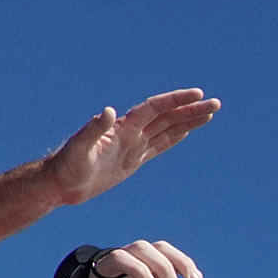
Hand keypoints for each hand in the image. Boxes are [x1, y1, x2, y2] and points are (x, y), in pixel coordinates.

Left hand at [47, 89, 221, 206]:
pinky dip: (174, 137)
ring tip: (210, 112)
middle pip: (166, 116)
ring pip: (166, 129)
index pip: (155, 108)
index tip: (197, 94)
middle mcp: (130, 133)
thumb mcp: (79, 149)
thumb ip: (93, 130)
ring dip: (188, 120)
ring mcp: (132, 146)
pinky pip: (159, 145)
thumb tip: (107, 111)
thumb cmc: (67, 166)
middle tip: (216, 103)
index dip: (175, 100)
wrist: (61, 183)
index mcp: (122, 127)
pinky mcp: (132, 160)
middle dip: (190, 109)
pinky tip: (187, 131)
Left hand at [60, 239, 203, 277]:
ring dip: (182, 264)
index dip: (138, 270)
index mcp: (104, 269)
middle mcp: (124, 260)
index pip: (121, 258)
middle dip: (162, 267)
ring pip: (164, 250)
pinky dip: (190, 273)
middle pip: (144, 248)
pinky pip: (176, 263)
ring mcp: (142, 264)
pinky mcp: (158, 272)